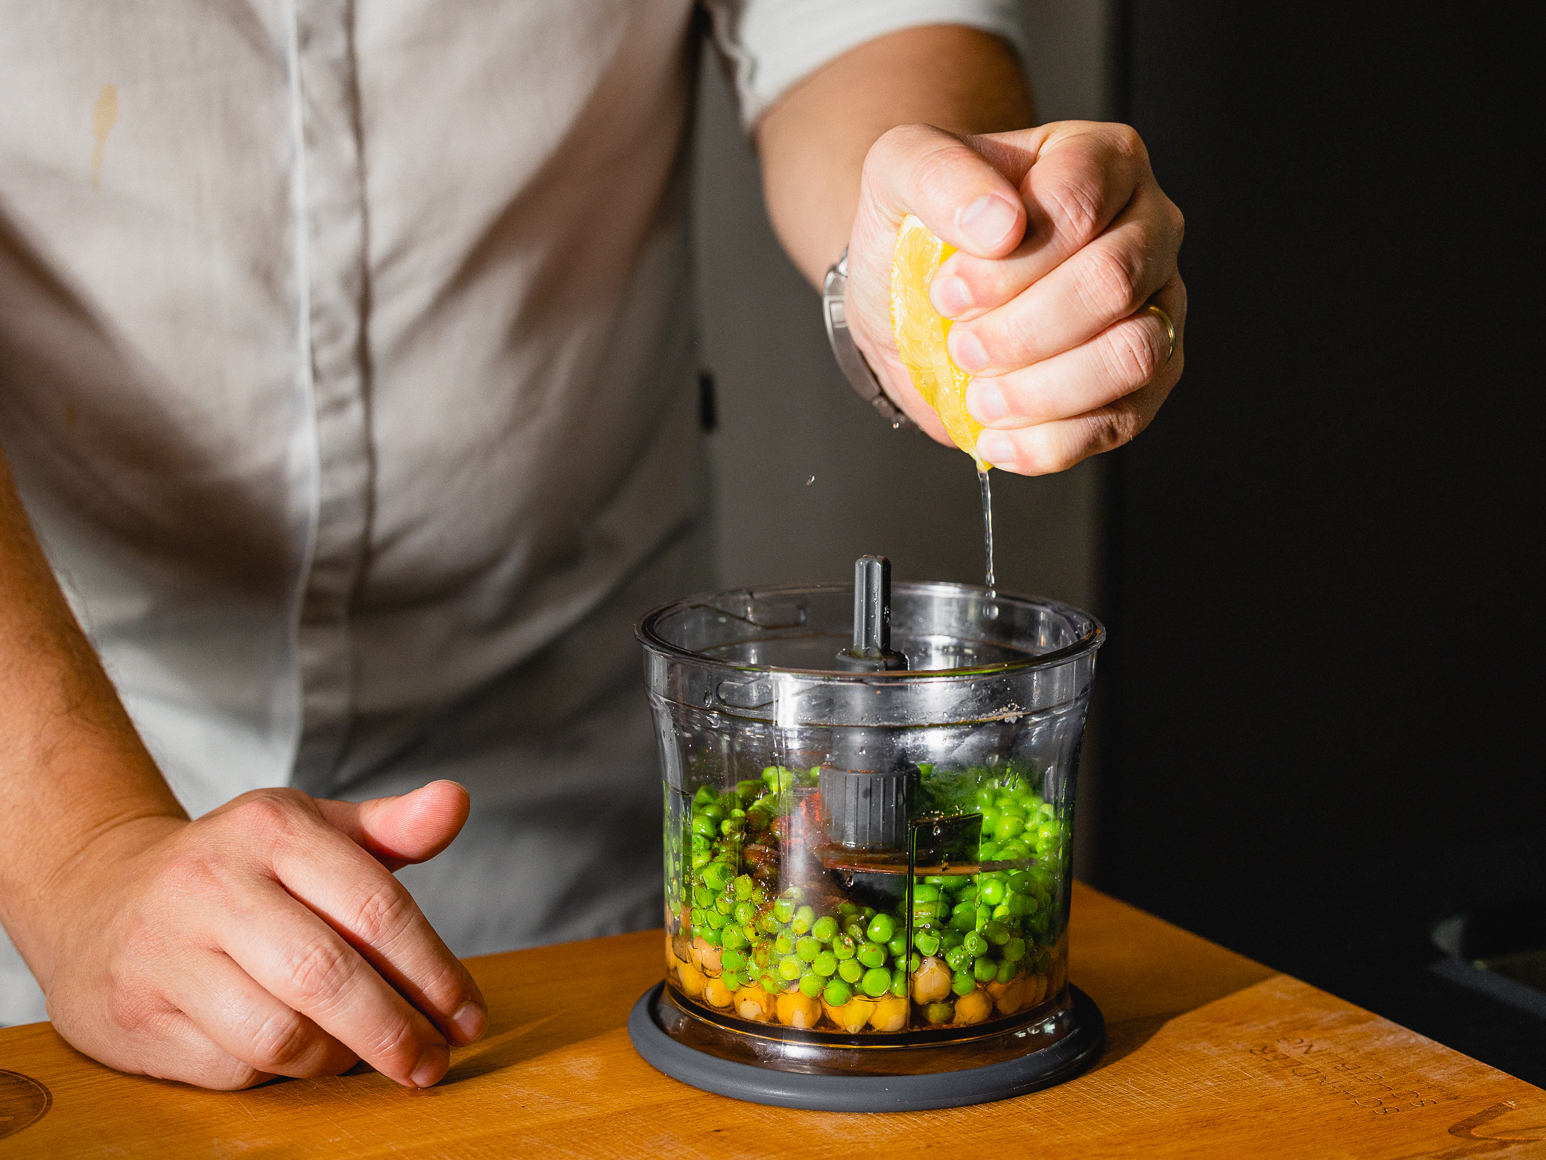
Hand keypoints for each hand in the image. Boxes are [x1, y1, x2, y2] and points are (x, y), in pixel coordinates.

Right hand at [36, 781, 485, 1089]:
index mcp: (270, 828)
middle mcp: (213, 884)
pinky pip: (231, 1067)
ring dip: (340, 1058)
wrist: (95, 896)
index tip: (468, 1015)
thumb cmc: (236, 867)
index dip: (434, 971)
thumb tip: (457, 802)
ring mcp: (166, 952)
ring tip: (367, 1056)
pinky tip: (303, 1057)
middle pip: (328, 976)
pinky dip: (281, 1074)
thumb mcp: (309, 829)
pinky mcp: (135, 1016)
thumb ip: (390, 826)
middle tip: (434, 1062)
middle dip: (396, 1030)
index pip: (376, 906)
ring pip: (279, 1034)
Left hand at [844, 120, 1185, 473]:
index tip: (947, 292)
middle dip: (1020, 332)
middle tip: (960, 346)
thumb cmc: (922, 228)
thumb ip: (939, 175)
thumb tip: (1000, 224)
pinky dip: (1050, 441)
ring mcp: (1157, 306)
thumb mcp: (898, 172)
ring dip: (1040, 390)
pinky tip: (996, 435)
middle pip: (1112, 283)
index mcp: (1099, 160)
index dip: (1006, 266)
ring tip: (978, 394)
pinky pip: (1123, 421)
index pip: (1077, 207)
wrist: (919, 299)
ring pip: (1134, 355)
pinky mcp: (1146, 382)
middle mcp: (1147, 227)